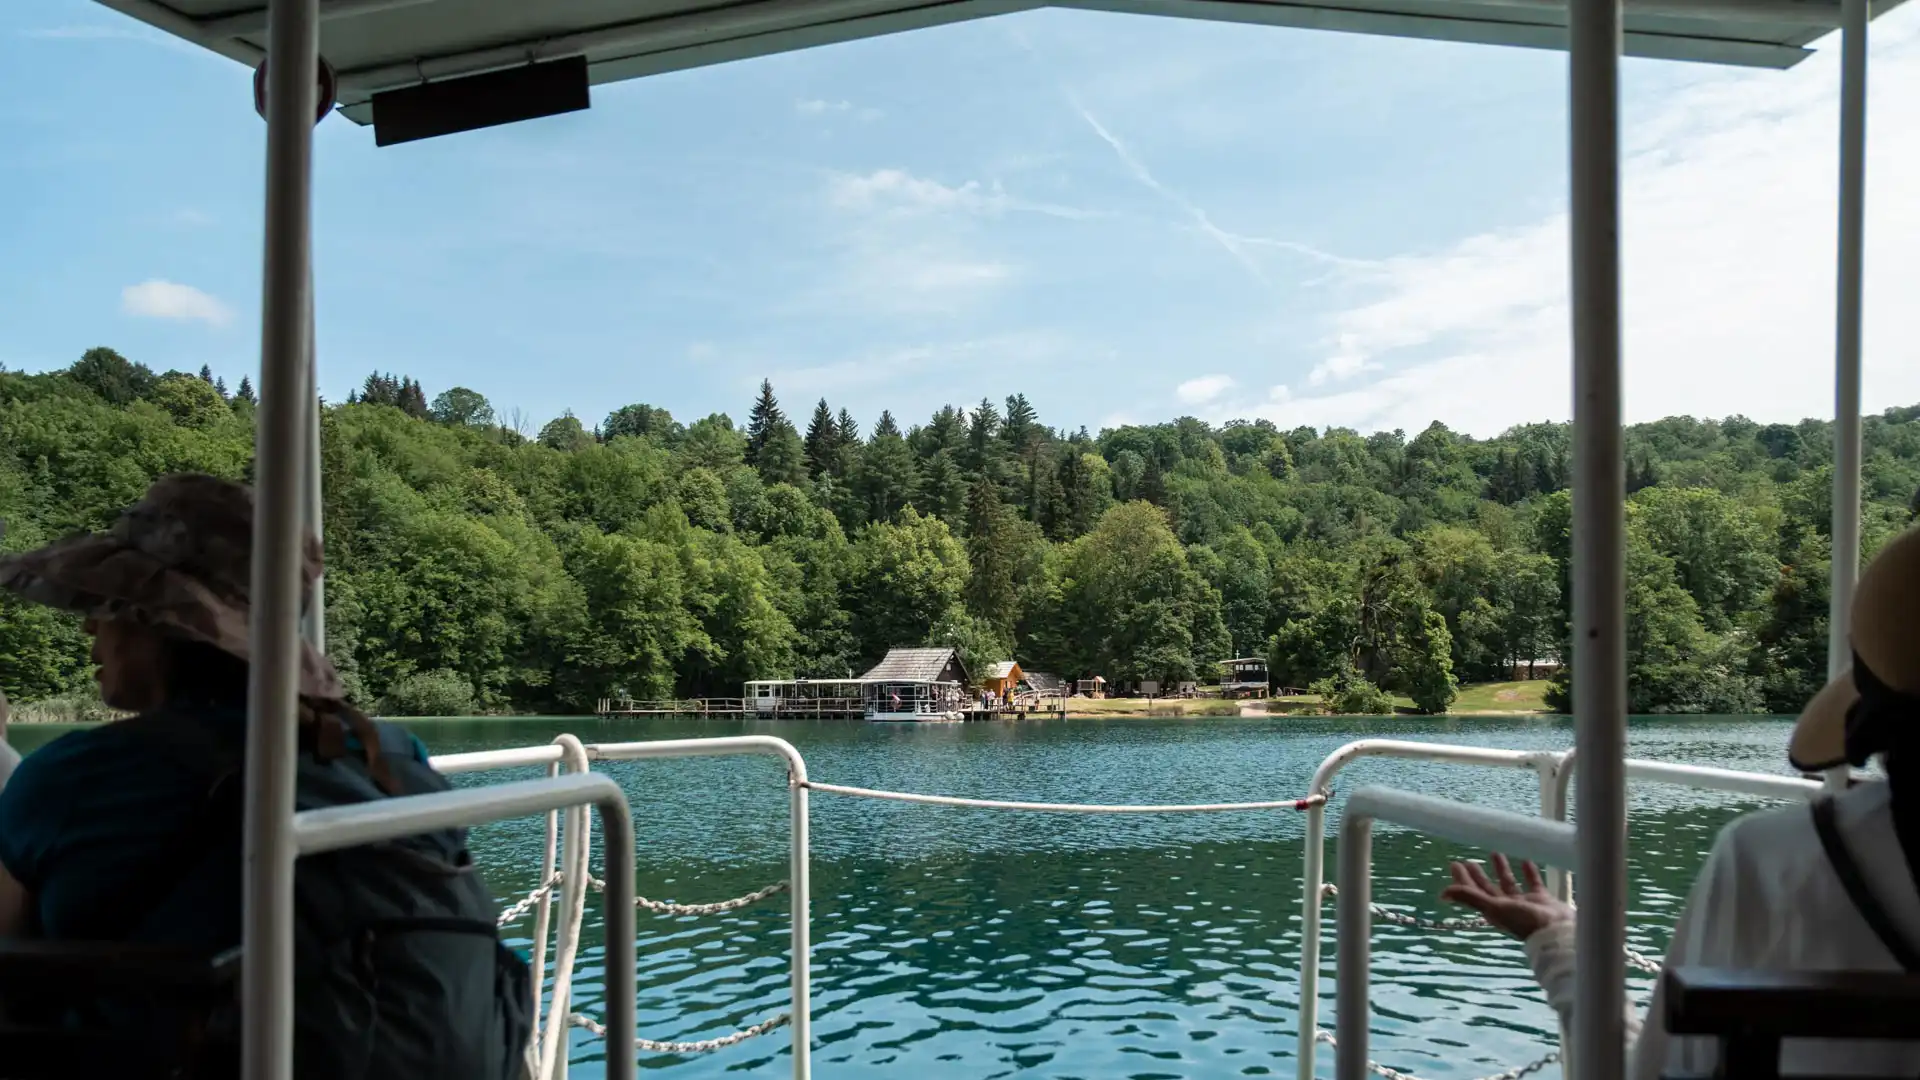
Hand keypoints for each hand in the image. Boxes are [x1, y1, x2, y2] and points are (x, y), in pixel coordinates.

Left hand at [1439, 852, 1574, 941]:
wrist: (1558, 931)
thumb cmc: (1525, 921)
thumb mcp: (1495, 908)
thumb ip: (1471, 898)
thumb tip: (1443, 893)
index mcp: (1493, 911)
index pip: (1473, 893)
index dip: (1463, 881)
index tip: (1455, 864)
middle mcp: (1507, 908)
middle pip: (1488, 889)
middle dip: (1478, 876)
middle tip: (1468, 860)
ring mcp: (1525, 904)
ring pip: (1510, 884)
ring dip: (1502, 870)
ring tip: (1495, 852)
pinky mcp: (1542, 900)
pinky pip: (1533, 883)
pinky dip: (1529, 872)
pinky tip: (1525, 859)